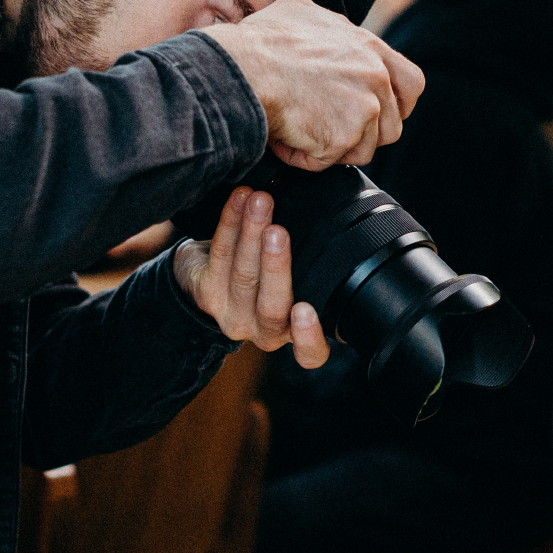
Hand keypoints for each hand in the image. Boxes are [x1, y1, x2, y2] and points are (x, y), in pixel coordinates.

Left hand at [173, 186, 330, 367]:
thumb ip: (316, 268)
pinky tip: (240, 199)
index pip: (309, 353)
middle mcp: (265, 331)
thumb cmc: (269, 274)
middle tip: (278, 231)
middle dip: (275, 265)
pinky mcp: (207, 294)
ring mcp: (233, 316)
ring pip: (243, 276)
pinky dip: (230, 222)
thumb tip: (344, 217)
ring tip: (260, 201)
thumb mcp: (299, 278)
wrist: (212, 276)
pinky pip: (219, 255)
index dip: (308, 336)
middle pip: (271, 306)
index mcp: (295, 332)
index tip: (305, 309)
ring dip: (251, 233)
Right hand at [202, 0, 425, 170]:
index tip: (374, 112)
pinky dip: (307, 157)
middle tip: (329, 128)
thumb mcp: (298, 11)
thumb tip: (317, 28)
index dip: (395, 105)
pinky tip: (287, 138)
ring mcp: (365, 106)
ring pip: (364, 148)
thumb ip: (324, 25)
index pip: (410, 83)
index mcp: (369, 46)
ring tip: (301, 130)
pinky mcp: (345, 135)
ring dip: (334, 148)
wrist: (242, 70)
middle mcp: (375, 75)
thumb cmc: (259, 42)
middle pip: (392, 124)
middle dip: (363, 134)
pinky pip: (330, 162)